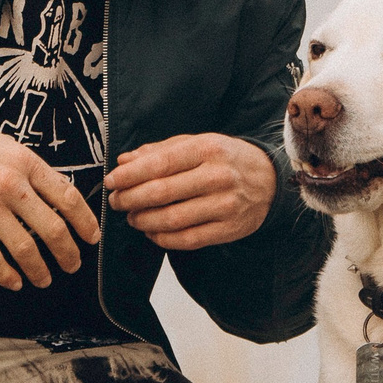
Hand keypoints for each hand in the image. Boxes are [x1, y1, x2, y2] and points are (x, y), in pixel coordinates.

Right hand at [0, 104, 102, 289]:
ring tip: (44, 279)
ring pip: (26, 249)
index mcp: (24, 161)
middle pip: (53, 228)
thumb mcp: (2, 144)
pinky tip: (14, 282)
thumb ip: (27, 169)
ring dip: (40, 270)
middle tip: (73, 264)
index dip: (85, 222)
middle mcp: (10, 184)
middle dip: (69, 253)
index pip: (68, 196)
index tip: (91, 237)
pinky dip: (7, 276)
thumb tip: (53, 193)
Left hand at [103, 133, 275, 250]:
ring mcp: (225, 205)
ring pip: (171, 219)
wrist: (270, 180)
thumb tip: (124, 161)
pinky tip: (151, 231)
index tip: (112, 181)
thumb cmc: (226, 159)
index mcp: (208, 148)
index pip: (160, 163)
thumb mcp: (197, 143)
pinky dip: (162, 238)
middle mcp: (218, 176)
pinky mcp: (229, 229)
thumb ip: (160, 151)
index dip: (130, 175)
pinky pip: (187, 239)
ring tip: (132, 217)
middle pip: (161, 192)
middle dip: (130, 199)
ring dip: (143, 220)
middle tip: (116, 202)